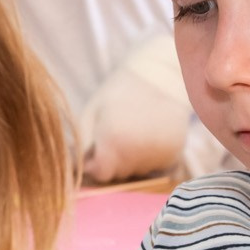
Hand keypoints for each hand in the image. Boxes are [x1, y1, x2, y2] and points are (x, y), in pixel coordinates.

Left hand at [78, 33, 189, 183]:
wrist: (161, 75)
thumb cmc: (119, 91)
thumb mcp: (91, 111)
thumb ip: (81, 143)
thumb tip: (74, 168)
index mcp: (113, 142)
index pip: (101, 174)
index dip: (97, 164)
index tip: (99, 149)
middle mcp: (137, 154)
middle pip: (120, 174)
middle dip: (115, 161)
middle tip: (120, 134)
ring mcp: (158, 155)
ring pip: (138, 171)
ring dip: (134, 159)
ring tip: (136, 131)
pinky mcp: (174, 154)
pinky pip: (157, 166)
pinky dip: (152, 156)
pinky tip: (151, 134)